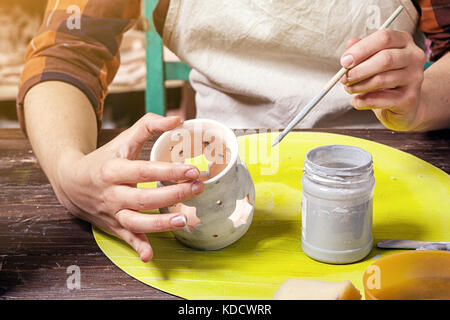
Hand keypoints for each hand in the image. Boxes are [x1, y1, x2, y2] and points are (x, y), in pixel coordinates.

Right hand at [53, 113, 203, 261]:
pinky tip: (150, 254)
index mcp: (114, 170)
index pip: (145, 171)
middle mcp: (112, 193)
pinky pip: (126, 238)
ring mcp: (113, 212)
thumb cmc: (103, 159)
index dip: (169, 171)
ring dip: (160, 223)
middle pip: (144, 197)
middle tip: (199, 188)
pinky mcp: (114, 226)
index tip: (193, 170)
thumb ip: (148, 126)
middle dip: (174, 194)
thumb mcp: (122, 140)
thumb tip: (177, 118)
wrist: (71, 182)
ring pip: (136, 221)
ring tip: (184, 220)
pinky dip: (137, 247)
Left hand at [340, 29, 426, 130]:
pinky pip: (381, 99)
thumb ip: (360, 50)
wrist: (404, 103)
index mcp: (403, 41)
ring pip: (381, 79)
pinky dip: (363, 101)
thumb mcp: (371, 60)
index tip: (344, 62)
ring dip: (359, 86)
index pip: (384, 38)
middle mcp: (414, 56)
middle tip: (343, 78)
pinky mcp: (410, 98)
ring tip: (349, 89)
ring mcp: (415, 77)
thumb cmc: (384, 78)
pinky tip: (357, 100)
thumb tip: (349, 48)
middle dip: (358, 70)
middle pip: (385, 59)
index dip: (361, 49)